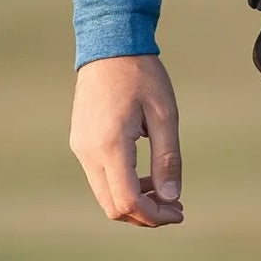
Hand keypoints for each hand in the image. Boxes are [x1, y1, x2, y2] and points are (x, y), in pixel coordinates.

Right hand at [69, 53, 183, 226]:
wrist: (109, 44)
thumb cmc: (142, 74)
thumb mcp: (164, 113)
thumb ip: (168, 158)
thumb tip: (172, 198)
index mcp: (111, 145)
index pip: (128, 202)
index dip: (155, 215)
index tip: (180, 212)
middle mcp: (89, 152)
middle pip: (113, 207)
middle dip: (145, 214)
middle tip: (176, 207)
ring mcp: (80, 148)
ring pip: (105, 195)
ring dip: (133, 201)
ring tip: (164, 190)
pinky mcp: (80, 141)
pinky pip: (99, 177)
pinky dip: (121, 185)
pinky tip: (144, 174)